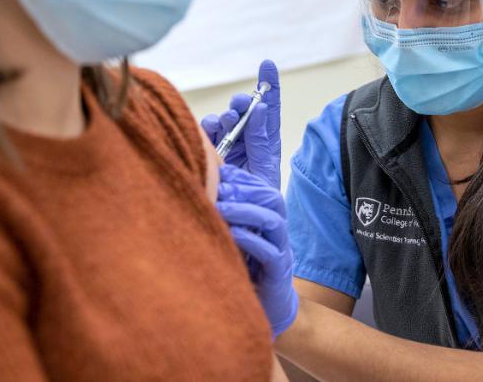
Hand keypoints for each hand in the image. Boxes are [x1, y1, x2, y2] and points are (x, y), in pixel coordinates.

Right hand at [201, 60, 281, 189]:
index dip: (269, 85)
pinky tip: (210, 129)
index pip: (269, 108)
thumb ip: (261, 139)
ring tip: (227, 120)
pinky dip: (208, 127)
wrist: (241, 219)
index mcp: (266, 140)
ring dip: (225, 116)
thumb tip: (260, 109)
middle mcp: (247, 138)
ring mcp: (228, 143)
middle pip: (244, 110)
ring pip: (224, 119)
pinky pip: (207, 132)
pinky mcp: (212, 150)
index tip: (267, 64)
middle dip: (242, 103)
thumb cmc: (258, 195)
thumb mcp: (264, 166)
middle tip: (241, 104)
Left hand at [216, 164, 297, 338]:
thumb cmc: (246, 271)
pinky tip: (231, 234)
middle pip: (273, 199)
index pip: (262, 189)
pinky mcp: (278, 272)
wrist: (267, 309)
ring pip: (273, 221)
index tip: (219, 173)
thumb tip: (200, 193)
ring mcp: (282, 251)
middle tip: (220, 189)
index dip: (243, 178)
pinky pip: (270, 252)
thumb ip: (226, 220)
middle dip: (246, 190)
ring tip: (222, 208)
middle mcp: (278, 232)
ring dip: (246, 211)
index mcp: (269, 221)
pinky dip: (251, 240)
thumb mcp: (236, 241)